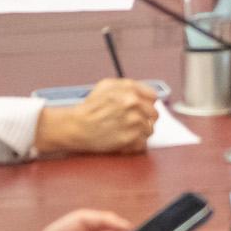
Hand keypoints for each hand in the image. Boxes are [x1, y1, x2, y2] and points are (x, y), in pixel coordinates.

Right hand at [35, 81, 157, 155]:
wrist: (76, 126)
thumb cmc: (89, 108)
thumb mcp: (107, 85)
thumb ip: (128, 86)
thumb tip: (145, 93)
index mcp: (130, 89)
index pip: (153, 98)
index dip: (148, 104)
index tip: (143, 110)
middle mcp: (133, 103)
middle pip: (154, 114)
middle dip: (146, 119)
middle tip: (134, 124)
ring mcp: (132, 121)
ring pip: (149, 129)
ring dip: (141, 133)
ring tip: (128, 133)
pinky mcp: (129, 138)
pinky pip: (143, 143)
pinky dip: (136, 145)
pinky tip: (126, 142)